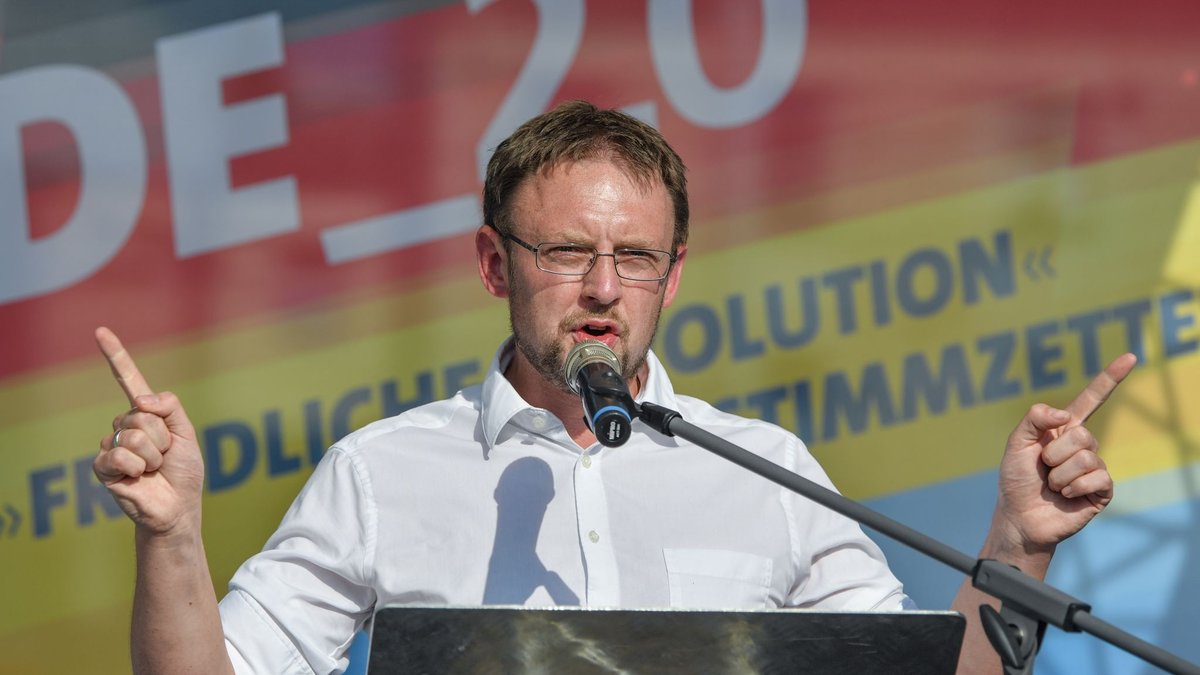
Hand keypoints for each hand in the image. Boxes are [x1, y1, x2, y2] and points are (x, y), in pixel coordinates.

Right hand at [92, 327, 204, 535]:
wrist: (178, 506)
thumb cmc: (183, 470)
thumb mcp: (186, 432)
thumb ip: (170, 407)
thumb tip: (140, 400)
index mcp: (146, 414)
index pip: (128, 380)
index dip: (115, 356)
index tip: (100, 331)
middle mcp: (125, 425)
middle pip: (142, 414)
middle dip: (163, 437)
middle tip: (165, 457)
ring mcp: (111, 444)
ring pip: (133, 434)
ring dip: (153, 455)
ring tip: (154, 469)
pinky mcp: (102, 466)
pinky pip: (119, 454)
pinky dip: (137, 467)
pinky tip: (138, 478)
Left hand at [991, 353, 1136, 560]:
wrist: (1020, 516)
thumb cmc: (1016, 479)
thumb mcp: (1016, 443)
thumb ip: (1034, 419)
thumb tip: (1067, 415)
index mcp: (1064, 430)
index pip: (1091, 400)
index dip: (1110, 378)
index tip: (1131, 357)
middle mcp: (1082, 445)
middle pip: (1081, 434)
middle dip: (1053, 454)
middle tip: (1042, 469)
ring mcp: (1094, 467)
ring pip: (1086, 457)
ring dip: (1059, 474)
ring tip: (1051, 485)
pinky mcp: (1102, 489)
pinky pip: (1097, 477)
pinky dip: (1074, 487)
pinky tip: (1065, 495)